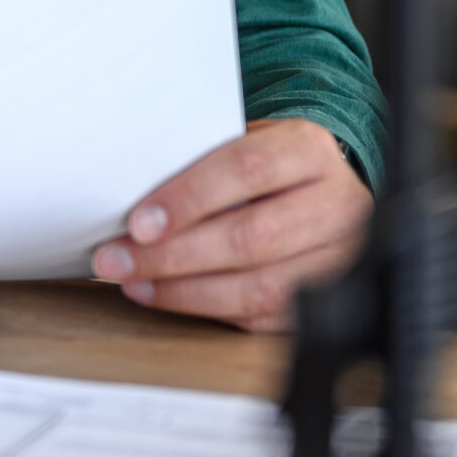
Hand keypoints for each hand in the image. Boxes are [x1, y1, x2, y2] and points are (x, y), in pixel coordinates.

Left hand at [91, 118, 371, 331]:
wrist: (324, 185)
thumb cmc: (268, 162)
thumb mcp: (243, 140)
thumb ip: (202, 161)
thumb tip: (131, 199)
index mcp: (309, 151)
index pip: (248, 170)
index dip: (189, 199)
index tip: (137, 223)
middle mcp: (336, 205)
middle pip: (252, 238)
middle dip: (174, 256)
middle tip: (117, 260)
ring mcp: (340, 258)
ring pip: (260, 287)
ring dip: (185, 291)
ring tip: (135, 283)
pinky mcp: (329, 298)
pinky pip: (264, 315)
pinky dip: (208, 309)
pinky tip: (167, 296)